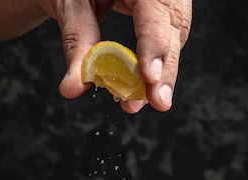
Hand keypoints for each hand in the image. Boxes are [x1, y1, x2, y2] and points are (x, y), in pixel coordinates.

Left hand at [43, 0, 192, 112]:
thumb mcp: (71, 3)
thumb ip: (77, 39)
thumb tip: (74, 85)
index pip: (156, 7)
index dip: (155, 43)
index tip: (149, 75)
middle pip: (173, 26)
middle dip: (165, 68)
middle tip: (156, 101)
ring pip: (175, 36)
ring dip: (161, 73)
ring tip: (140, 100)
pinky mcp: (163, 11)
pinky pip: (168, 37)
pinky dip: (155, 64)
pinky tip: (142, 87)